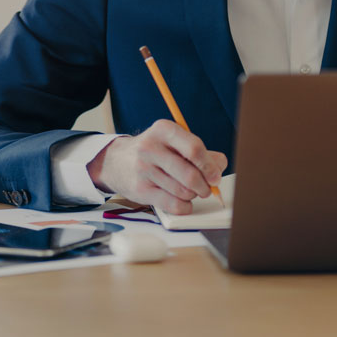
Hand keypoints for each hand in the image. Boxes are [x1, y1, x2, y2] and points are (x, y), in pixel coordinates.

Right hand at [86, 119, 226, 214]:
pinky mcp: (140, 189)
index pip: (194, 148)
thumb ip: (199, 152)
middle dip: (204, 186)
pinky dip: (185, 207)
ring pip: (183, 191)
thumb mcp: (174, 142)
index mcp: (164, 130)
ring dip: (193, 195)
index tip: (215, 177)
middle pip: (190, 174)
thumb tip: (219, 166)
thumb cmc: (155, 151)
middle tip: (206, 188)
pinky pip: (172, 204)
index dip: (210, 166)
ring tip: (190, 191)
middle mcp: (151, 147)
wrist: (117, 162)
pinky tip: (184, 202)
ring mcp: (144, 169)